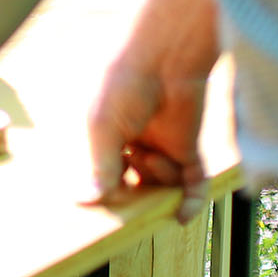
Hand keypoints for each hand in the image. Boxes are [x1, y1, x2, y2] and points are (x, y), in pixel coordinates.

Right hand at [87, 49, 211, 221]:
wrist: (166, 58)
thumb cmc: (123, 83)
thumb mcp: (102, 127)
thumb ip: (99, 166)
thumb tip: (85, 201)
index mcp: (101, 134)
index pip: (96, 171)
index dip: (95, 189)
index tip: (90, 207)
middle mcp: (130, 143)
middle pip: (128, 183)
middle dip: (126, 195)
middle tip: (120, 205)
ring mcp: (160, 146)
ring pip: (158, 184)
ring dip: (155, 178)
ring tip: (148, 155)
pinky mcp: (188, 148)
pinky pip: (192, 184)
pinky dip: (190, 202)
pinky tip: (179, 217)